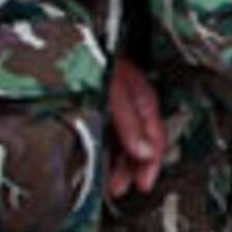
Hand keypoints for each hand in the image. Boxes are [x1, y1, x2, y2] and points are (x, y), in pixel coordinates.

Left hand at [105, 58, 164, 197]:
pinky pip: (110, 136)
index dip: (151, 164)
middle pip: (141, 145)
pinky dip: (108, 152)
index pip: (156, 139)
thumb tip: (145, 154)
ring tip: (108, 184)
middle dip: (133, 169)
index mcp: (145, 100)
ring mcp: (118, 107)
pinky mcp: (101, 108)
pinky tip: (100, 163)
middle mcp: (134, 106)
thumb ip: (130, 124)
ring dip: (119, 164)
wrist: (75, 42)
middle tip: (120, 190)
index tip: (142, 185)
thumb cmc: (99, 61)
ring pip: (124, 143)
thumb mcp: (116, 93)